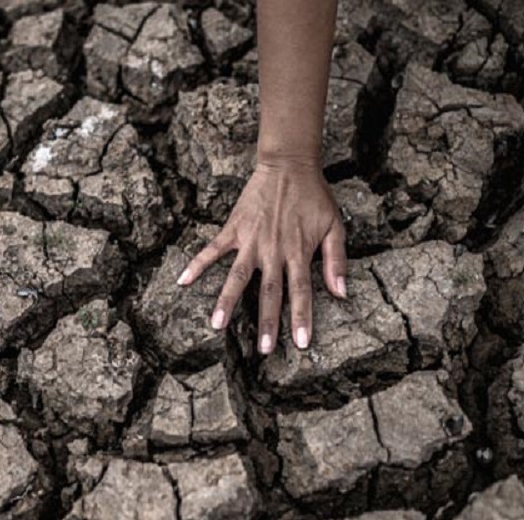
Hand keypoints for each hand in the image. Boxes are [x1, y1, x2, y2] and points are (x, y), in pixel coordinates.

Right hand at [177, 158, 347, 353]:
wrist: (289, 166)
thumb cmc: (315, 197)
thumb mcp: (335, 226)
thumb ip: (336, 260)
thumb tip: (341, 293)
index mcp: (298, 252)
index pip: (301, 292)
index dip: (301, 318)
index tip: (300, 343)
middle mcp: (273, 251)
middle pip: (270, 293)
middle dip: (267, 322)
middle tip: (263, 350)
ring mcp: (251, 241)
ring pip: (237, 277)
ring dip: (227, 301)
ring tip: (216, 325)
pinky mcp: (234, 229)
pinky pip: (212, 250)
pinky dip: (197, 264)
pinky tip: (182, 281)